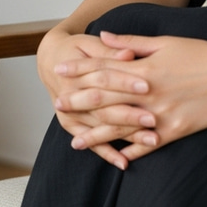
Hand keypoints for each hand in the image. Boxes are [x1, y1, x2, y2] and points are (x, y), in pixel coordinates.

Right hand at [37, 28, 159, 168]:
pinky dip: (108, 153)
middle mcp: (70, 97)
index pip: (104, 78)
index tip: (148, 86)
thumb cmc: (77, 49)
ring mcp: (71, 115)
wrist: (52, 62)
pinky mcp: (73, 127)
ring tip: (152, 141)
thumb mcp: (90, 44)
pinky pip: (92, 143)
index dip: (125, 82)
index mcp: (76, 73)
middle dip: (130, 115)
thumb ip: (110, 51)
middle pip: (103, 107)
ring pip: (102, 127)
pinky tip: (124, 162)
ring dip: (126, 136)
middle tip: (154, 120)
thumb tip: (129, 55)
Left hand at [52, 32, 206, 165]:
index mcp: (144, 67)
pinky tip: (115, 158)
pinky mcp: (175, 129)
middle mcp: (148, 92)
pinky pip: (148, 144)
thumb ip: (132, 41)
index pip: (104, 68)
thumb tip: (103, 35)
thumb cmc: (201, 53)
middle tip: (58, 104)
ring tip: (76, 141)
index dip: (80, 69)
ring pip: (122, 126)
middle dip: (79, 101)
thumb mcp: (165, 41)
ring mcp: (160, 113)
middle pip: (106, 98)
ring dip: (97, 135)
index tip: (60, 70)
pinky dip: (131, 151)